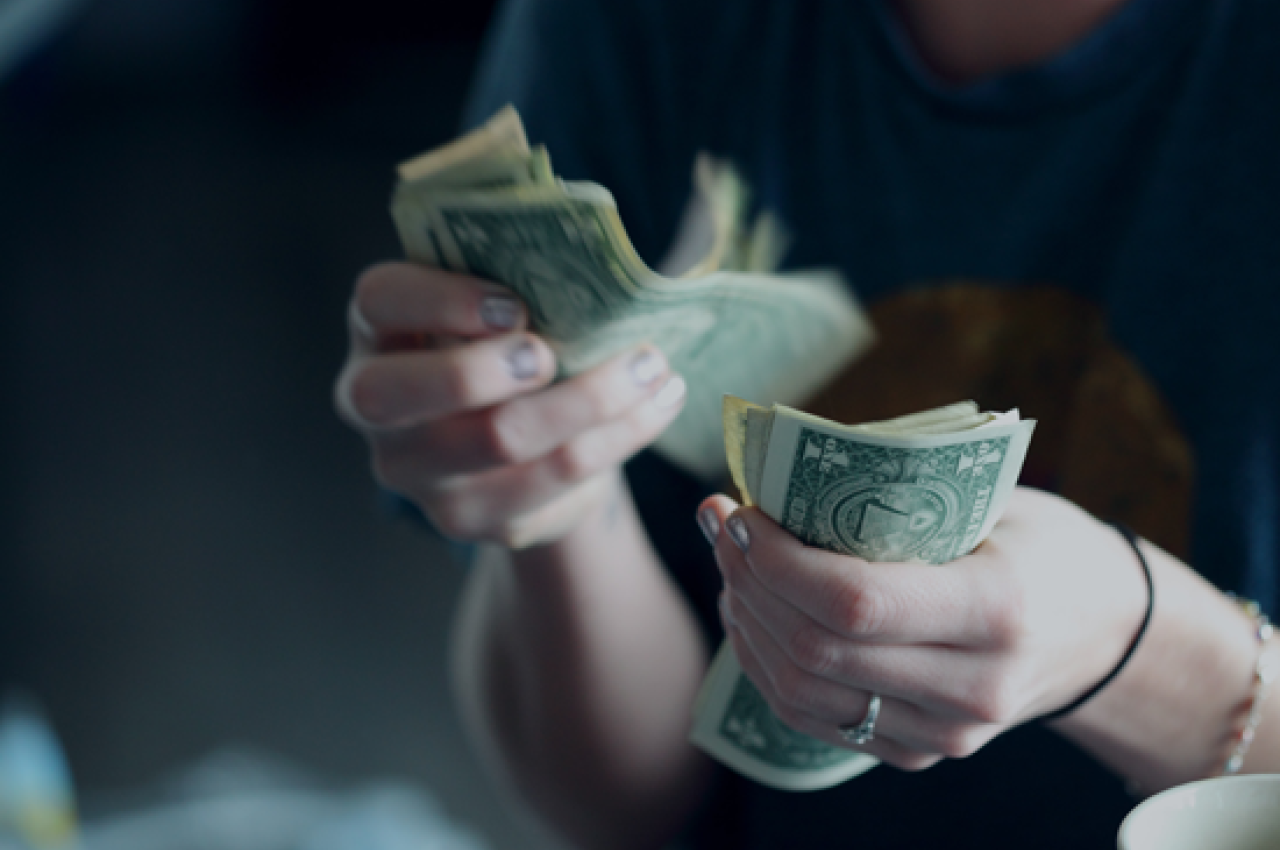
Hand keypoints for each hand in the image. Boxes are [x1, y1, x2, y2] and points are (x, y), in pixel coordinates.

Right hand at [334, 262, 685, 547]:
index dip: (439, 299)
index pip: (379, 301)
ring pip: (498, 440)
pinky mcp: (473, 518)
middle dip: (483, 369)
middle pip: (401, 394)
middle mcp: (376, 407)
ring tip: (652, 367)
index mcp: (379, 331)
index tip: (514, 304)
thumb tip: (591, 261)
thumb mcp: (497, 305)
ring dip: (589, 399)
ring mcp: (419, 473)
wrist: (524, 440)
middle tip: (552, 354)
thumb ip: (515, 278)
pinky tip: (657, 405)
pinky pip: (553, 481)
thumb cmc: (508, 345)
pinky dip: (618, 437)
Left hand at [699, 487, 1147, 769]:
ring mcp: (946, 733)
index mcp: (997, 609)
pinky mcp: (918, 751)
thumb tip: (780, 471)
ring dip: (747, 623)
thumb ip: (898, 495)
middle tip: (722, 526)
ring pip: (801, 692)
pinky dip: (767, 664)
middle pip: (816, 650)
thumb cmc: (1042, 544)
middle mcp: (973, 687)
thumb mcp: (993, 500)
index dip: (777, 560)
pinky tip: (753, 613)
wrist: (1103, 633)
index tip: (741, 512)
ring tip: (731, 565)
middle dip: (748, 582)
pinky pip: (814, 719)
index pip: (855, 602)